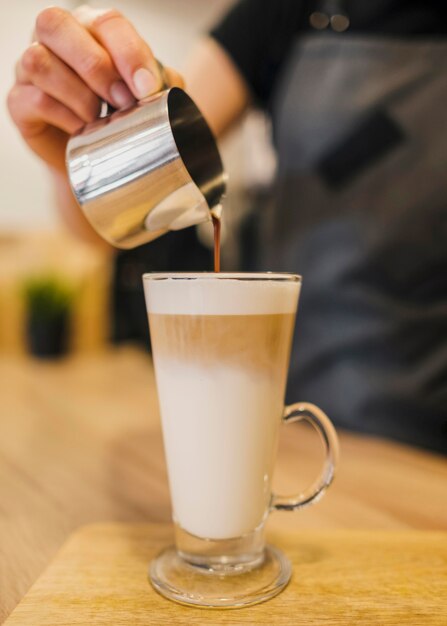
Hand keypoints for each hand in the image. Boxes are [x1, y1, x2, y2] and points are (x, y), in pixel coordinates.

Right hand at [7, 5, 183, 171]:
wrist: (98, 160)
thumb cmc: (121, 118)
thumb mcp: (148, 97)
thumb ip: (161, 83)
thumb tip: (166, 86)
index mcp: (90, 28)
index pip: (106, 22)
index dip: (129, 53)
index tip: (148, 89)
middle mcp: (55, 40)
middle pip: (57, 25)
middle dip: (96, 66)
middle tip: (123, 101)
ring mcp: (29, 68)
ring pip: (39, 61)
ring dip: (77, 93)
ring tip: (99, 119)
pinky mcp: (19, 102)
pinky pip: (33, 99)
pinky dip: (62, 116)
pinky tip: (81, 131)